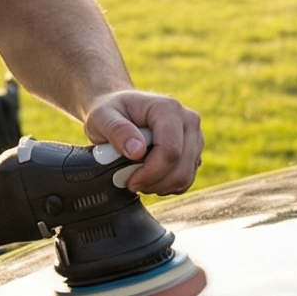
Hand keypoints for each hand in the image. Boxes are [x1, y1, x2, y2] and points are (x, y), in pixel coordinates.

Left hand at [83, 91, 202, 194]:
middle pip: (181, 167)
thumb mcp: (102, 116)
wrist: (120, 109)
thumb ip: (117, 130)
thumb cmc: (110, 112)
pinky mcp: (194, 152)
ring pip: (185, 177)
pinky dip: (168, 186)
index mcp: (168, 108)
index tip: (130, 181)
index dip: (150, 173)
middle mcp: (188, 120)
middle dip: (154, 183)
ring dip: (160, 187)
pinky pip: (186, 180)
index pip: (170, 151)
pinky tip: (150, 179)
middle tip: (131, 183)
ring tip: (139, 179)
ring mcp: (195, 137)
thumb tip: (137, 151)